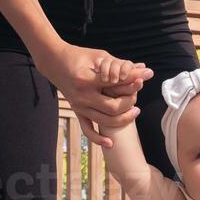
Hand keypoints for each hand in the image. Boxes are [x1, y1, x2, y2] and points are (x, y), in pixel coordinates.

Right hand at [34, 42, 153, 147]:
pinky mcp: (77, 111)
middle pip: (113, 108)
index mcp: (86, 80)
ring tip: (135, 110)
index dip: (132, 82)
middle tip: (137, 95)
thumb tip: (144, 68)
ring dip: (123, 119)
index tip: (144, 77)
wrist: (55, 62)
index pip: (116, 85)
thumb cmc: (79, 56)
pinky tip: (110, 143)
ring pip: (105, 121)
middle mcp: (82, 96)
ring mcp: (78, 106)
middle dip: (129, 102)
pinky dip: (98, 139)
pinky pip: (87, 129)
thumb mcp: (100, 56)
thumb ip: (121, 64)